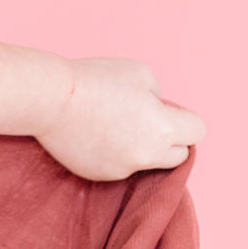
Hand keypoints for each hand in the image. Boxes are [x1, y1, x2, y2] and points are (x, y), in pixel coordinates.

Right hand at [35, 57, 206, 181]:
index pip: (197, 132)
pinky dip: (114, 153)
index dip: (184, 118)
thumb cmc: (95, 80)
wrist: (50, 101)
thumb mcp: (140, 73)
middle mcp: (147, 155)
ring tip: (112, 122)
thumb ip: (158, 96)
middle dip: (170, 138)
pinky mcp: (100, 175)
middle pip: (178, 155)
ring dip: (139, 146)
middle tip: (146, 119)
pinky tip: (94, 133)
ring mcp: (123, 169)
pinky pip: (119, 166)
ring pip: (146, 161)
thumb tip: (157, 110)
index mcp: (163, 129)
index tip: (166, 110)